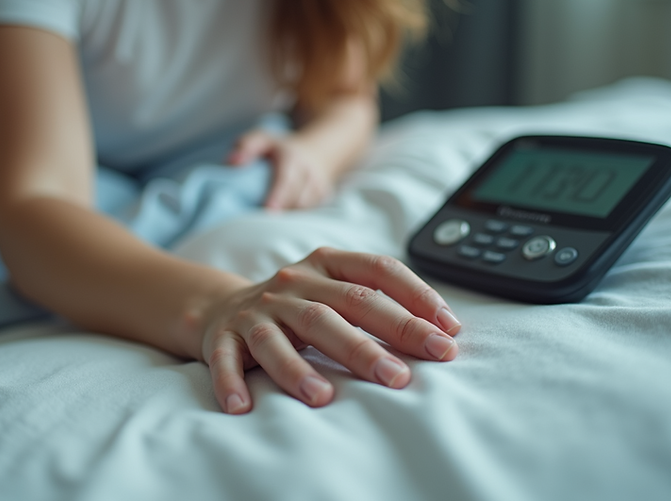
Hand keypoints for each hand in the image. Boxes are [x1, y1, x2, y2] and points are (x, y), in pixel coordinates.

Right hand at [194, 247, 461, 413]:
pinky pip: (226, 359)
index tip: (448, 330)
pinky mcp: (224, 336)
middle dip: (372, 342)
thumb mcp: (336, 291)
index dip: (415, 296)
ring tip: (322, 397)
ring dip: (299, 368)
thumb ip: (381, 303)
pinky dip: (231, 381)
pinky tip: (243, 406)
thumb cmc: (299, 306)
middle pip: (336, 308)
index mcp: (327, 263)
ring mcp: (257, 310)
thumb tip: (445, 332)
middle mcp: (294, 283)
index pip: (377, 271)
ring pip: (281, 337)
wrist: (223, 308)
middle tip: (402, 377)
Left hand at [227, 129, 333, 210]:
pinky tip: (281, 217)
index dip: (278, 196)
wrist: (316, 152)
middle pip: (295, 198)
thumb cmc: (280, 149)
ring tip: (268, 219)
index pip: (286, 179)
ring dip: (286, 215)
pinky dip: (293, 216)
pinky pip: (307, 213)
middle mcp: (309, 173)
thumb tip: (232, 162)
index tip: (269, 209)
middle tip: (260, 223)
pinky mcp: (322, 199)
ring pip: (302, 208)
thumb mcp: (261, 139)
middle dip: (279, 211)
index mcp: (293, 158)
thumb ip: (246, 146)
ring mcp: (318, 187)